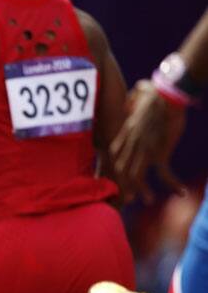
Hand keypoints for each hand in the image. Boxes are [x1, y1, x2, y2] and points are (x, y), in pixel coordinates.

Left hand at [111, 80, 186, 202]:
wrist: (166, 93)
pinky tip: (181, 191)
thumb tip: (133, 95)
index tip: (113, 179)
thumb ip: (132, 99)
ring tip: (149, 200)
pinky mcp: (159, 151)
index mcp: (125, 133)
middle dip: (123, 185)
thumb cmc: (156, 92)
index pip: (113, 155)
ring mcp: (143, 150)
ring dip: (142, 191)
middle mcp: (131, 145)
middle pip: (121, 170)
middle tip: (126, 198)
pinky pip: (164, 173)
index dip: (112, 169)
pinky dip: (173, 184)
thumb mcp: (137, 96)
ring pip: (136, 176)